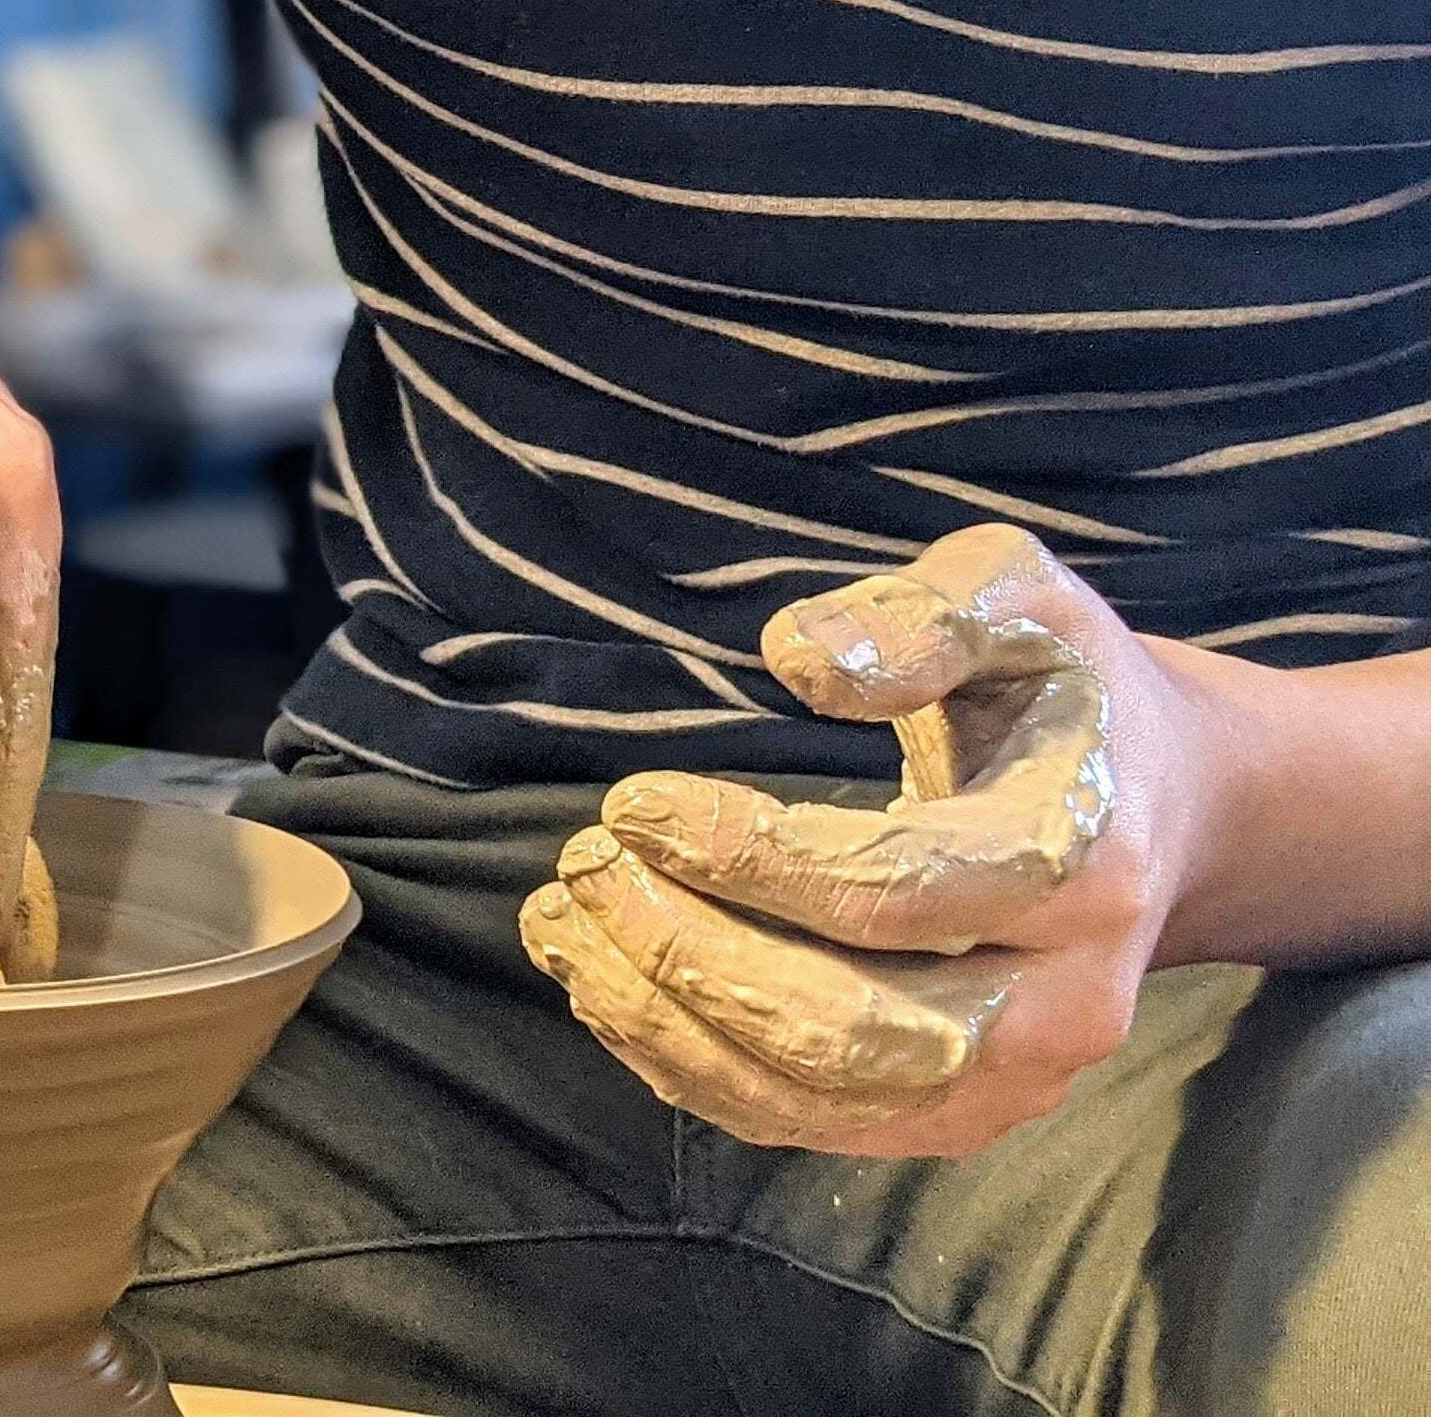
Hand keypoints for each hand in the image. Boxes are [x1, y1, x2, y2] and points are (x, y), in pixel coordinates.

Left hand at [519, 523, 1218, 1155]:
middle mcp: (1069, 1003)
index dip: (748, 858)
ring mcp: (1018, 1081)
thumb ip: (918, 614)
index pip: (893, 892)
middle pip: (853, 1024)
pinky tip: (604, 990)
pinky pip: (812, 1125)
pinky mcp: (961, 1114)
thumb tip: (802, 659)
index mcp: (1083, 864)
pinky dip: (691, 1070)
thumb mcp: (1015, 596)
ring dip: (667, 1025)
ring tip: (560, 928)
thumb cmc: (1061, 685)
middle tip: (581, 869)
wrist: (1162, 807)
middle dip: (690, 957)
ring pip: (822, 1098)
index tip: (630, 803)